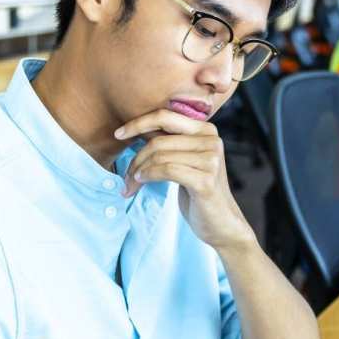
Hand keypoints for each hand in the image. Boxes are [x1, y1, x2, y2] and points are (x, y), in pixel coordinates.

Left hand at [114, 110, 253, 251]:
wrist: (220, 222)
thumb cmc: (197, 191)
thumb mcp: (186, 160)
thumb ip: (171, 142)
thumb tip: (135, 129)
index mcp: (207, 130)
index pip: (166, 116)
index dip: (138, 123)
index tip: (118, 134)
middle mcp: (212, 141)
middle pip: (159, 141)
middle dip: (136, 158)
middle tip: (126, 175)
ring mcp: (211, 160)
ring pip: (159, 156)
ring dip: (138, 172)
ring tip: (131, 184)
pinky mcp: (205, 180)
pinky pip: (166, 170)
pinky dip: (148, 176)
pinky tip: (141, 182)